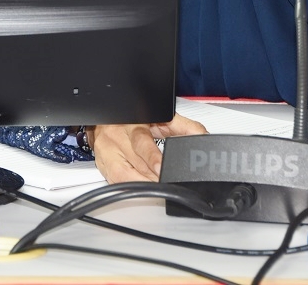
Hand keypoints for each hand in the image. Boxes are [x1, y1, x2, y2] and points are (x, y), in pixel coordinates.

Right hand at [90, 113, 207, 182]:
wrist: (108, 118)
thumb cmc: (136, 119)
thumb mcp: (162, 117)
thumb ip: (185, 127)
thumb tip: (204, 138)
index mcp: (135, 122)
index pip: (142, 141)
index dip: (152, 157)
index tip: (161, 169)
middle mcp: (119, 136)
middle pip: (136, 162)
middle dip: (154, 177)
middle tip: (167, 184)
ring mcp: (108, 151)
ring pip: (125, 176)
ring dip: (143, 184)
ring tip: (158, 188)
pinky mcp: (104, 165)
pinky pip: (116, 182)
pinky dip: (131, 188)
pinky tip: (141, 190)